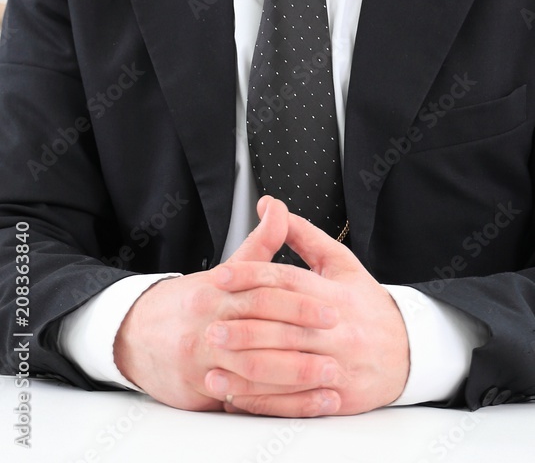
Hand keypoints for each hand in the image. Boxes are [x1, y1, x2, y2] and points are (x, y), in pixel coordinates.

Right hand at [113, 197, 337, 411]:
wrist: (135, 334)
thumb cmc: (190, 301)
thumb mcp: (225, 269)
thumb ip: (259, 244)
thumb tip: (278, 208)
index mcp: (215, 291)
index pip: (261, 293)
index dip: (299, 302)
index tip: (330, 307)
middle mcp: (206, 324)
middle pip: (259, 331)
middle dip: (302, 338)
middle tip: (338, 342)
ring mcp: (199, 360)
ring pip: (253, 369)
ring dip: (294, 375)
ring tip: (329, 375)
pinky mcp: (196, 391)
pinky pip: (241, 400)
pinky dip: (275, 403)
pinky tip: (303, 402)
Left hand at [204, 197, 409, 416]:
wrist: (407, 350)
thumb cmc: (365, 302)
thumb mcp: (340, 262)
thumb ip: (302, 234)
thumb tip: (269, 205)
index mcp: (336, 293)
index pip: (289, 282)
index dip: (252, 276)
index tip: (219, 277)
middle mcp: (338, 330)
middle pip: (285, 327)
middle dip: (244, 327)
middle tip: (209, 325)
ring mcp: (339, 365)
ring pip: (287, 367)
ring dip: (246, 367)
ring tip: (213, 362)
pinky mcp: (337, 397)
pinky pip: (294, 401)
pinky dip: (262, 399)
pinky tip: (234, 394)